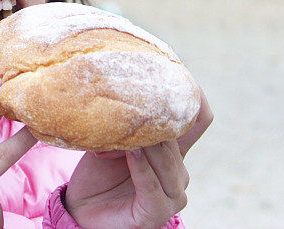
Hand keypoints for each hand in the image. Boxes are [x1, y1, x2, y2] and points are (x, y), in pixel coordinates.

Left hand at [65, 89, 212, 228]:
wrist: (83, 207)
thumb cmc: (99, 171)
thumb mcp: (116, 138)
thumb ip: (131, 122)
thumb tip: (130, 89)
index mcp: (176, 152)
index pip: (200, 118)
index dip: (195, 97)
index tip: (176, 71)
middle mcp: (180, 172)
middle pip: (175, 138)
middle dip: (152, 124)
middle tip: (127, 108)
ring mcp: (173, 195)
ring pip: (167, 160)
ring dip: (145, 145)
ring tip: (126, 134)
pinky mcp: (157, 212)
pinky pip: (152, 186)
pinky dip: (141, 168)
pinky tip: (131, 153)